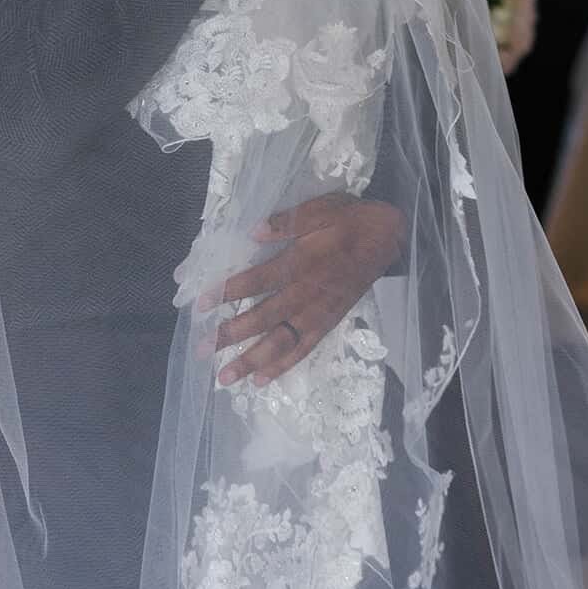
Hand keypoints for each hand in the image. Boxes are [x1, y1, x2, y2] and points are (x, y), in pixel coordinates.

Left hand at [197, 193, 405, 386]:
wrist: (387, 238)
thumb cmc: (348, 219)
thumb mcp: (319, 209)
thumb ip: (287, 221)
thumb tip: (254, 231)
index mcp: (299, 263)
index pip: (255, 281)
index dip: (227, 292)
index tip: (200, 304)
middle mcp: (305, 294)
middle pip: (262, 318)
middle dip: (231, 335)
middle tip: (202, 350)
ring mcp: (317, 314)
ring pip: (279, 342)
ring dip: (251, 360)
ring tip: (225, 378)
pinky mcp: (328, 324)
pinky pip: (302, 349)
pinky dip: (282, 366)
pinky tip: (261, 379)